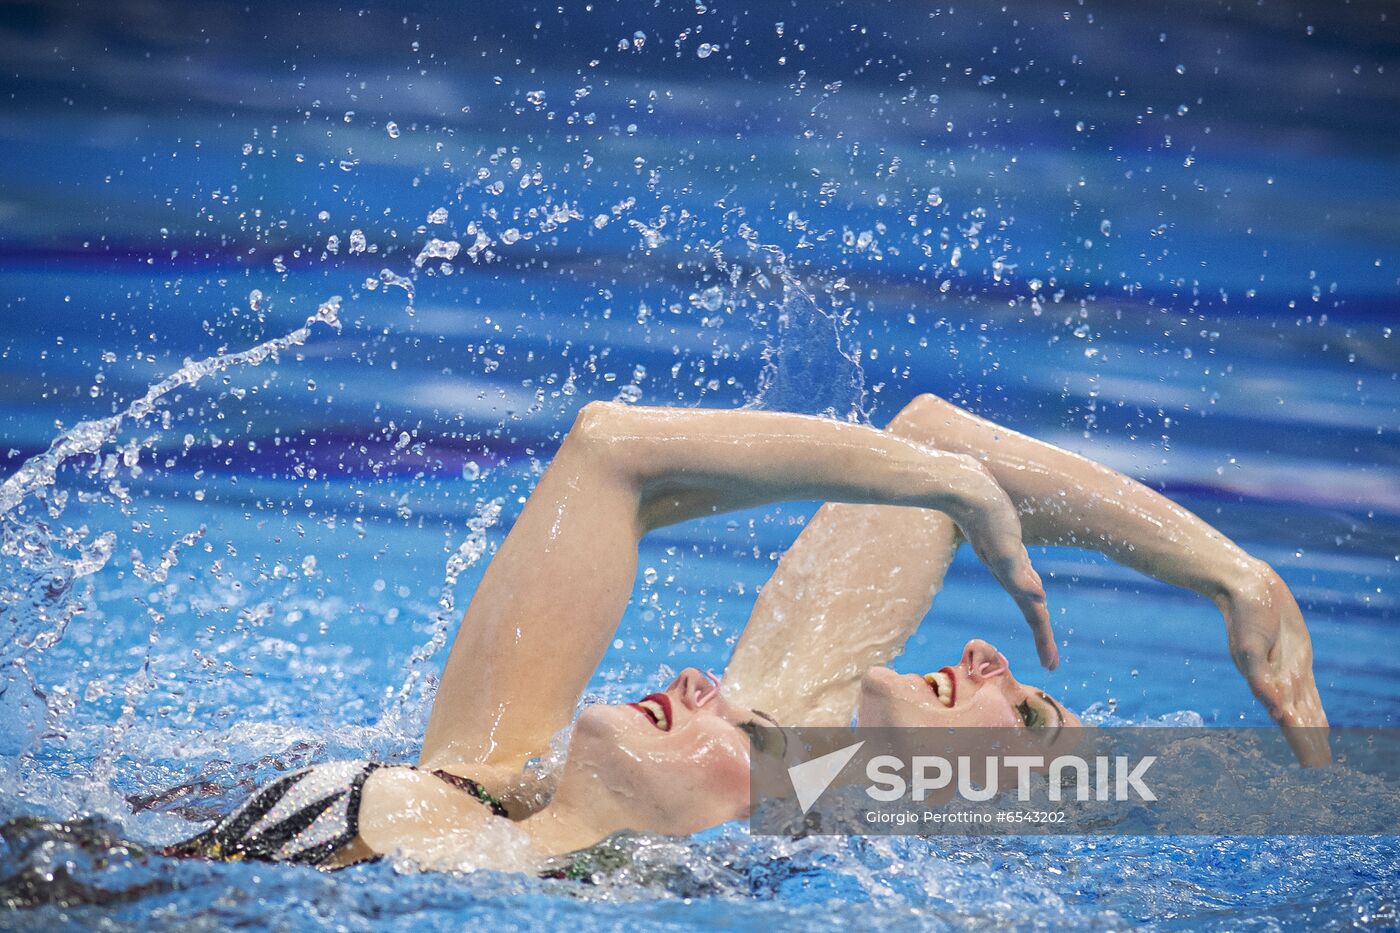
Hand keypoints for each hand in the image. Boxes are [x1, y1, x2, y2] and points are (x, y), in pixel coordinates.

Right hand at [939, 453, 1056, 669]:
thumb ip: (1018, 572)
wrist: (959, 485)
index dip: (1044, 640)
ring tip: (1041, 626)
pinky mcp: (1000, 540)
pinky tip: (1028, 585)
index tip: (1052, 667)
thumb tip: (1039, 599)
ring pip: (1024, 591)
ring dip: (1034, 612)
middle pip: (1031, 609)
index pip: (1034, 614)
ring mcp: (1004, 556)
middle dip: (1041, 635)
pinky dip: (1026, 585)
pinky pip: (1018, 570)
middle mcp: (1009, 569)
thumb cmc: (983, 512)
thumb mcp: (1004, 546)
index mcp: (1011, 575)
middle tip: (1051, 663)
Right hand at [1219, 560, 1329, 765]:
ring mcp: (1288, 672)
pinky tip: (1317, 719)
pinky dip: (1313, 708)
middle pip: (1298, 719)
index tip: (1312, 763)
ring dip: (1312, 729)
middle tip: (1319, 765)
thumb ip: (1260, 679)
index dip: (1301, 740)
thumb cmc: (1245, 615)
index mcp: (1267, 684)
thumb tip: (1275, 710)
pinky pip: (1308, 691)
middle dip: (1308, 741)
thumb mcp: (1249, 646)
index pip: (1288, 720)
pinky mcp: (1296, 659)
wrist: (1245, 586)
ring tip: (1319, 751)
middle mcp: (1278, 682)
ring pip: (1305, 708)